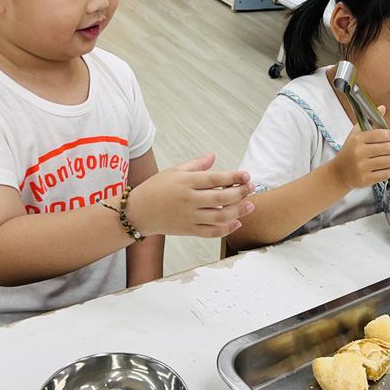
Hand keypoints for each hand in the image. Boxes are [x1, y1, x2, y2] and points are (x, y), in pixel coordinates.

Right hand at [124, 153, 253, 238]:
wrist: (138, 211)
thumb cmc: (156, 188)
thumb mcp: (174, 171)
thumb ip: (196, 165)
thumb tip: (213, 157)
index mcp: (186, 182)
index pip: (215, 179)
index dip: (234, 177)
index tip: (246, 175)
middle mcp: (189, 200)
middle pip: (221, 199)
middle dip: (240, 193)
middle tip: (251, 188)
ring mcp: (189, 217)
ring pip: (220, 217)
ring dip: (238, 212)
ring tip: (250, 205)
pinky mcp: (188, 230)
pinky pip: (211, 232)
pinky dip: (226, 229)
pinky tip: (236, 222)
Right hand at [331, 108, 389, 190]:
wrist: (338, 173)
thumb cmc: (349, 152)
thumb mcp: (355, 134)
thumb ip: (369, 121)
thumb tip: (383, 107)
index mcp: (358, 139)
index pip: (383, 134)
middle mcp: (360, 152)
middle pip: (389, 148)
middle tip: (389, 149)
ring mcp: (362, 167)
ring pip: (389, 161)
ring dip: (389, 160)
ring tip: (383, 159)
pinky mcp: (365, 179)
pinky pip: (386, 174)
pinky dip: (386, 171)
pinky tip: (379, 169)